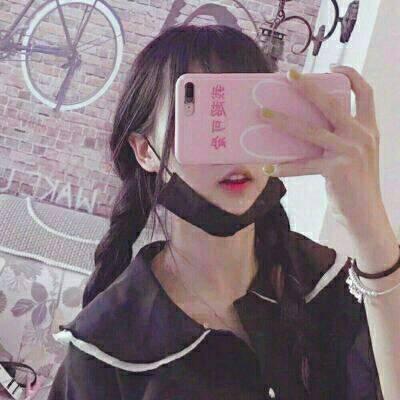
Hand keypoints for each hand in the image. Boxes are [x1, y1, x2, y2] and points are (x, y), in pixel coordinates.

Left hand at [260, 66, 382, 230]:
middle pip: (332, 103)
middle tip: (288, 76)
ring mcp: (350, 152)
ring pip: (310, 131)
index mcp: (369, 128)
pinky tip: (268, 168)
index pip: (366, 92)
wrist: (366, 214)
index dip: (351, 75)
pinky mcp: (337, 170)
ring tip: (263, 114)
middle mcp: (362, 136)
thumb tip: (306, 126)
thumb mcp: (356, 155)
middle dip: (309, 87)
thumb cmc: (356, 184)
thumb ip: (340, 138)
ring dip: (283, 121)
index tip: (332, 67)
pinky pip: (303, 165)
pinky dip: (284, 167)